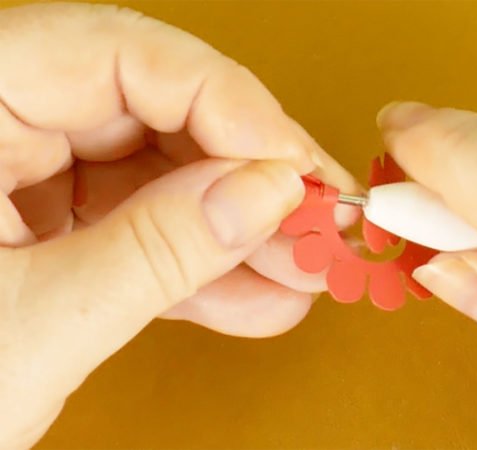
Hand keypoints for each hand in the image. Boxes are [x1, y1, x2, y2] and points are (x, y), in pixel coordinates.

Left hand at [0, 3, 357, 447]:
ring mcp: (18, 170)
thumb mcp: (30, 326)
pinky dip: (195, 262)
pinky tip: (253, 294)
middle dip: (247, 176)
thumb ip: (156, 252)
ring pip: (157, 170)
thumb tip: (265, 195)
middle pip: (155, 111)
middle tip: (316, 220)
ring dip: (235, 228)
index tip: (293, 168)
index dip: (230, 107)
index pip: (122, 54)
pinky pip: (137, 220)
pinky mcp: (42, 219)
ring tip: (300, 270)